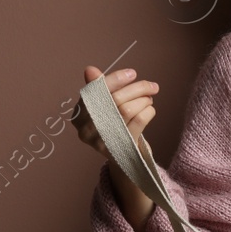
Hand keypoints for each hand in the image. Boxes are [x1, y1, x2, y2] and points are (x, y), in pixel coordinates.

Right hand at [75, 66, 160, 229]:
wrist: (125, 161)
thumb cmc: (115, 127)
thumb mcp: (106, 108)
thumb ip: (100, 89)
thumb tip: (90, 70)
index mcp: (78, 117)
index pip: (94, 92)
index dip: (114, 80)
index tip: (132, 73)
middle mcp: (87, 131)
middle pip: (113, 100)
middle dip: (136, 88)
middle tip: (152, 85)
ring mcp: (103, 142)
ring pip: (126, 109)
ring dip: (144, 99)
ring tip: (151, 98)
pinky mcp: (122, 149)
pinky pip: (138, 123)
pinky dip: (148, 111)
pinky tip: (151, 109)